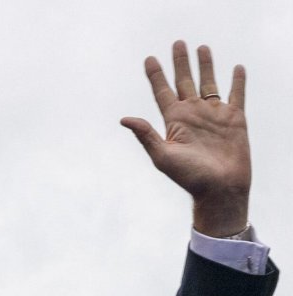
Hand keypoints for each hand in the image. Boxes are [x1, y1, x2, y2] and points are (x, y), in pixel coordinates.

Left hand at [121, 42, 249, 235]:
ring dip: (206, 65)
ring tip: (202, 48)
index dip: (155, 75)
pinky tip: (237, 68)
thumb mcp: (163, 156)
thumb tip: (123, 118)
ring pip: (209, 82)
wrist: (220, 188)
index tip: (149, 59)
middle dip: (180, 63)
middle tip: (178, 43)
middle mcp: (193, 114)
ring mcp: (214, 114)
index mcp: (174, 121)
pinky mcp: (235, 118)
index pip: (162, 92)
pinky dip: (237, 80)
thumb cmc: (190, 177)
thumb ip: (145, 135)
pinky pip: (237, 93)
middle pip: (185, 81)